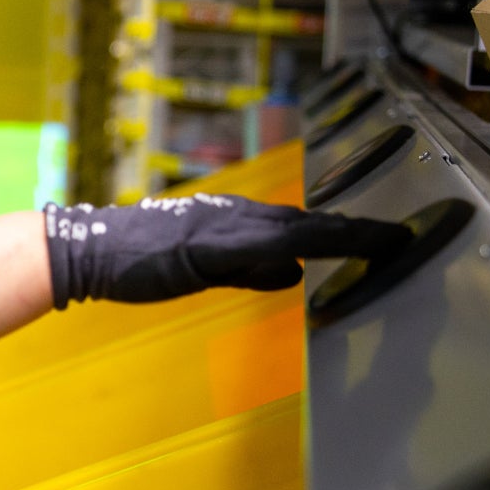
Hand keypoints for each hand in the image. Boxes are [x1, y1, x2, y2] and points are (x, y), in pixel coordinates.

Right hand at [44, 193, 410, 308]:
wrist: (92, 249)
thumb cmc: (138, 259)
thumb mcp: (203, 267)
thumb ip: (248, 270)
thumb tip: (292, 273)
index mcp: (233, 222)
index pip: (299, 226)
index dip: (343, 233)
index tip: (382, 240)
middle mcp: (236, 215)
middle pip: (309, 222)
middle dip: (356, 230)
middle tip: (397, 237)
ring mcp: (226, 226)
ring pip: (299, 227)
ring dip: (344, 234)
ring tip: (383, 241)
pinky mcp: (215, 243)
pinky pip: (273, 243)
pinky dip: (310, 244)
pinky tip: (334, 248)